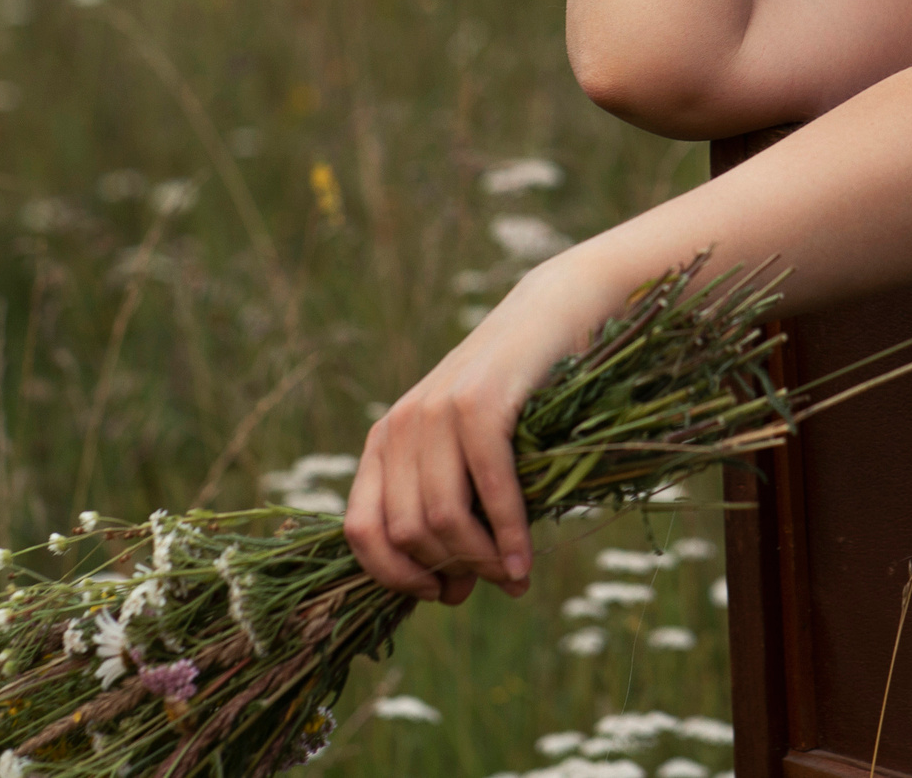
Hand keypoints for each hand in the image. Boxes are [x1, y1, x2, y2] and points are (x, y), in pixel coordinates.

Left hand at [342, 267, 599, 603]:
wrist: (550, 316)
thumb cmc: (515, 398)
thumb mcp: (467, 455)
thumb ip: (451, 512)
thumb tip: (450, 591)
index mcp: (384, 441)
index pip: (360, 530)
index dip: (394, 576)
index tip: (437, 594)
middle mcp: (399, 426)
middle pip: (408, 533)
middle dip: (451, 572)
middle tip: (492, 585)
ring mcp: (436, 411)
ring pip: (442, 519)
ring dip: (481, 562)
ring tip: (513, 577)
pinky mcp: (480, 404)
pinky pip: (487, 489)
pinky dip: (508, 536)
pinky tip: (525, 561)